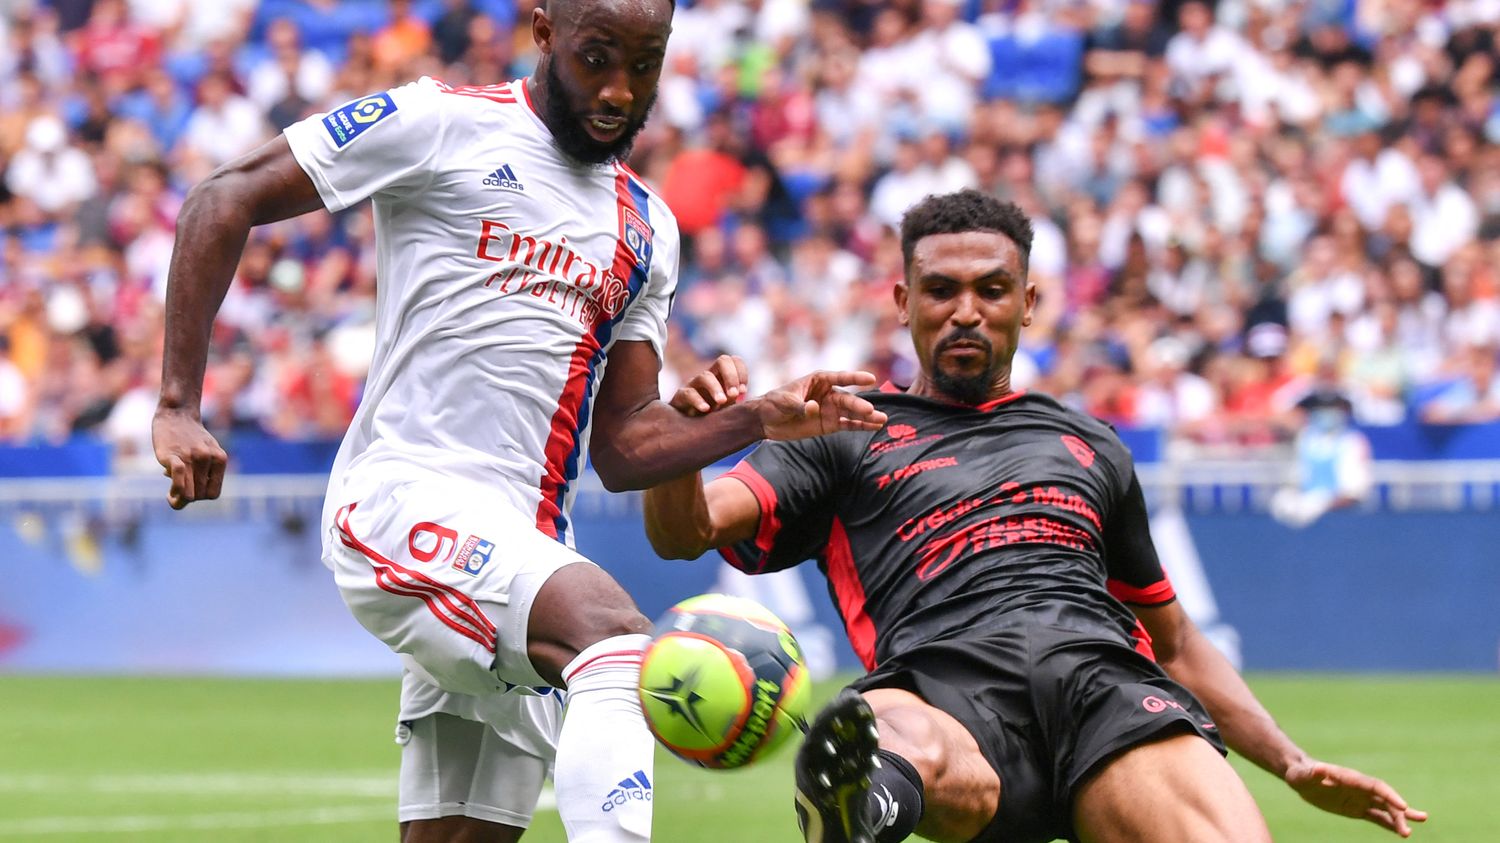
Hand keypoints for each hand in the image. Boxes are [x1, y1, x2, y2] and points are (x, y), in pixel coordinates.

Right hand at [152, 407, 227, 508]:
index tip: (190, 491)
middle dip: (187, 498)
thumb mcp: (207, 451)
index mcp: (220, 459)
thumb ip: (206, 472)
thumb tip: (190, 495)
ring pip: (189, 494)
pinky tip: (169, 492)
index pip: (213, 493)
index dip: (200, 496)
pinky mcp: (174, 455)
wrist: (176, 413)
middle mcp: (209, 459)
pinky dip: (175, 490)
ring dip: (178, 499)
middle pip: (200, 496)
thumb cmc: (190, 436)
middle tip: (175, 491)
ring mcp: (193, 457)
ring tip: (171, 493)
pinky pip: (179, 478)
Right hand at [670, 354, 748, 415]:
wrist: (687, 428)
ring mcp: (693, 385)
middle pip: (723, 361)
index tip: (743, 391)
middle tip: (735, 394)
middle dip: (731, 376)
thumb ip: (738, 399)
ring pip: (705, 376)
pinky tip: (706, 409)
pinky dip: (698, 400)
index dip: (741, 372)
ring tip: (722, 402)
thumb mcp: (728, 407)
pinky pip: (688, 394)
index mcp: (722, 376)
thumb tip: (753, 399)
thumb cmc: (712, 416)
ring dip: (716, 388)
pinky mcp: (680, 397)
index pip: (734, 361)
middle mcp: (709, 377)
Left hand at [753, 370, 888, 440]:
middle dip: (859, 405)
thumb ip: (800, 405)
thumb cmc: (774, 403)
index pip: (839, 377)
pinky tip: (874, 427)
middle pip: (847, 399)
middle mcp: (828, 393)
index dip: (854, 377)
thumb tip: (814, 408)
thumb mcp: (785, 402)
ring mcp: (830, 409)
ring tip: (882, 420)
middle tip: (871, 411)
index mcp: (818, 380)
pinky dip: (860, 426)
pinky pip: (848, 424)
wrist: (765, 421)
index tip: (870, 378)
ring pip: (851, 412)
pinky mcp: (829, 424)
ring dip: (866, 416)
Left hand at [1285, 759, 1426, 836]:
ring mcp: (1360, 798)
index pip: (1375, 786)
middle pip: (1385, 800)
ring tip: (1411, 832)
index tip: (1403, 806)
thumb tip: (1319, 768)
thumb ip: (1314, 773)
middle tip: (1406, 832)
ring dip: (1399, 820)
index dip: (1390, 795)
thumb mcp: (1305, 775)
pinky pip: (1377, 817)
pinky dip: (1389, 824)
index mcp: (1351, 779)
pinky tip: (1401, 833)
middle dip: (1398, 815)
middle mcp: (1360, 788)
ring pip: (1385, 809)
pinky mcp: (1357, 809)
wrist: (1301, 778)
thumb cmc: (1301, 774)